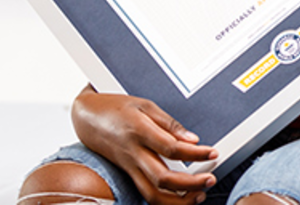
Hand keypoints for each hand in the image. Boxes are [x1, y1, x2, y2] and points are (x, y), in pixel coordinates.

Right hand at [72, 85, 218, 204]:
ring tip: (200, 194)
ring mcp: (129, 167)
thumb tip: (192, 139)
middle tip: (211, 179)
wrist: (86, 116)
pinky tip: (181, 198)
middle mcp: (133, 153)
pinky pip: (146, 194)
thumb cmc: (115, 107)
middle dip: (190, 183)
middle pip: (162, 178)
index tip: (213, 152)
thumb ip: (169, 123)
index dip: (195, 153)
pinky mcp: (127, 174)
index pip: (171, 148)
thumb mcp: (144, 104)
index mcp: (139, 131)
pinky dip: (166, 201)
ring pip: (152, 195)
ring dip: (179, 201)